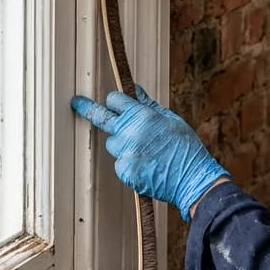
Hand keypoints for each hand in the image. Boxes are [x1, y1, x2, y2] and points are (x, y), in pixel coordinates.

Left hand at [72, 86, 229, 220]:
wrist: (192, 179)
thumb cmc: (185, 148)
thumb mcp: (170, 119)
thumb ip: (148, 105)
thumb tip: (134, 90)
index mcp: (142, 116)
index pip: (114, 100)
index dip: (115, 101)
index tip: (109, 101)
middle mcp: (129, 132)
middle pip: (101, 118)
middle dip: (87, 108)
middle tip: (76, 102)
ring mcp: (125, 153)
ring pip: (113, 143)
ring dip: (123, 144)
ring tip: (146, 152)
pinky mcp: (124, 171)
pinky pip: (120, 162)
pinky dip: (129, 163)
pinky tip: (146, 166)